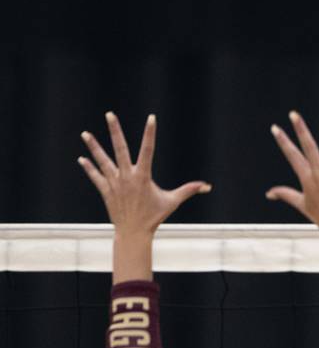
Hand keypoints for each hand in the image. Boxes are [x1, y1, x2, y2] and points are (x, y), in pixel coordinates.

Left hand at [78, 112, 211, 237]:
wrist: (134, 233)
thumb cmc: (154, 217)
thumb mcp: (172, 201)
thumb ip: (188, 190)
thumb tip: (207, 186)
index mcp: (143, 176)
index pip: (148, 150)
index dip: (150, 133)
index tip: (151, 118)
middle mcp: (127, 177)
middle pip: (120, 149)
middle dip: (115, 130)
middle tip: (109, 114)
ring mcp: (115, 183)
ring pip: (103, 160)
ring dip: (94, 147)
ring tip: (85, 134)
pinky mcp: (106, 191)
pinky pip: (96, 177)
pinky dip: (89, 168)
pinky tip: (82, 159)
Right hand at [267, 112, 318, 233]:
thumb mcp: (300, 203)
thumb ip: (285, 194)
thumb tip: (269, 193)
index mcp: (306, 178)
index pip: (292, 155)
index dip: (283, 141)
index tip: (275, 128)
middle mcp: (318, 174)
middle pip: (308, 147)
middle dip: (300, 130)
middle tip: (293, 114)